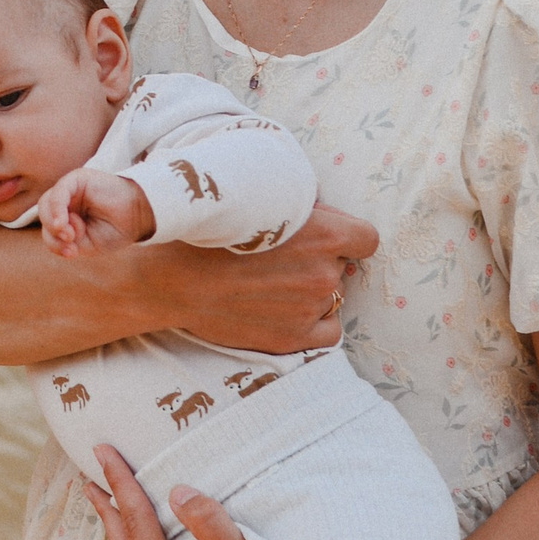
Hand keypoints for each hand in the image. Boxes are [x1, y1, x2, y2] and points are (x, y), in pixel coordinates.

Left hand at [39, 166, 155, 257]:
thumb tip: (52, 229)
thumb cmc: (113, 231)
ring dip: (55, 223)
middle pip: (44, 216)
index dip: (54, 243)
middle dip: (54, 234)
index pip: (48, 229)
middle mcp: (66, 201)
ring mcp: (70, 189)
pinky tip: (63, 223)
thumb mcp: (85, 243)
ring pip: (46, 204)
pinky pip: (59, 192)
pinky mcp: (77, 179)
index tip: (72, 253)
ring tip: (72, 234)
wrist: (138, 218)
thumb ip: (63, 240)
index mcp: (66, 217)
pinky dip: (57, 209)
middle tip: (72, 242)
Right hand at [132, 200, 372, 351]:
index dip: (346, 237)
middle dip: (317, 262)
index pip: (367, 239)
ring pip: (332, 297)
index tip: (326, 239)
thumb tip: (319, 211)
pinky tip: (285, 312)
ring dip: (311, 292)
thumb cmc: (209, 232)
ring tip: (272, 286)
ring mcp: (310, 308)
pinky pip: (329, 332)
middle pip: (340, 267)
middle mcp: (323, 273)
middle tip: (280, 260)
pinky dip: (313, 323)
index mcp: (324, 234)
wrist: (171, 278)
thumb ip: (298, 209)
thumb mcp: (257, 201)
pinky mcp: (294, 338)